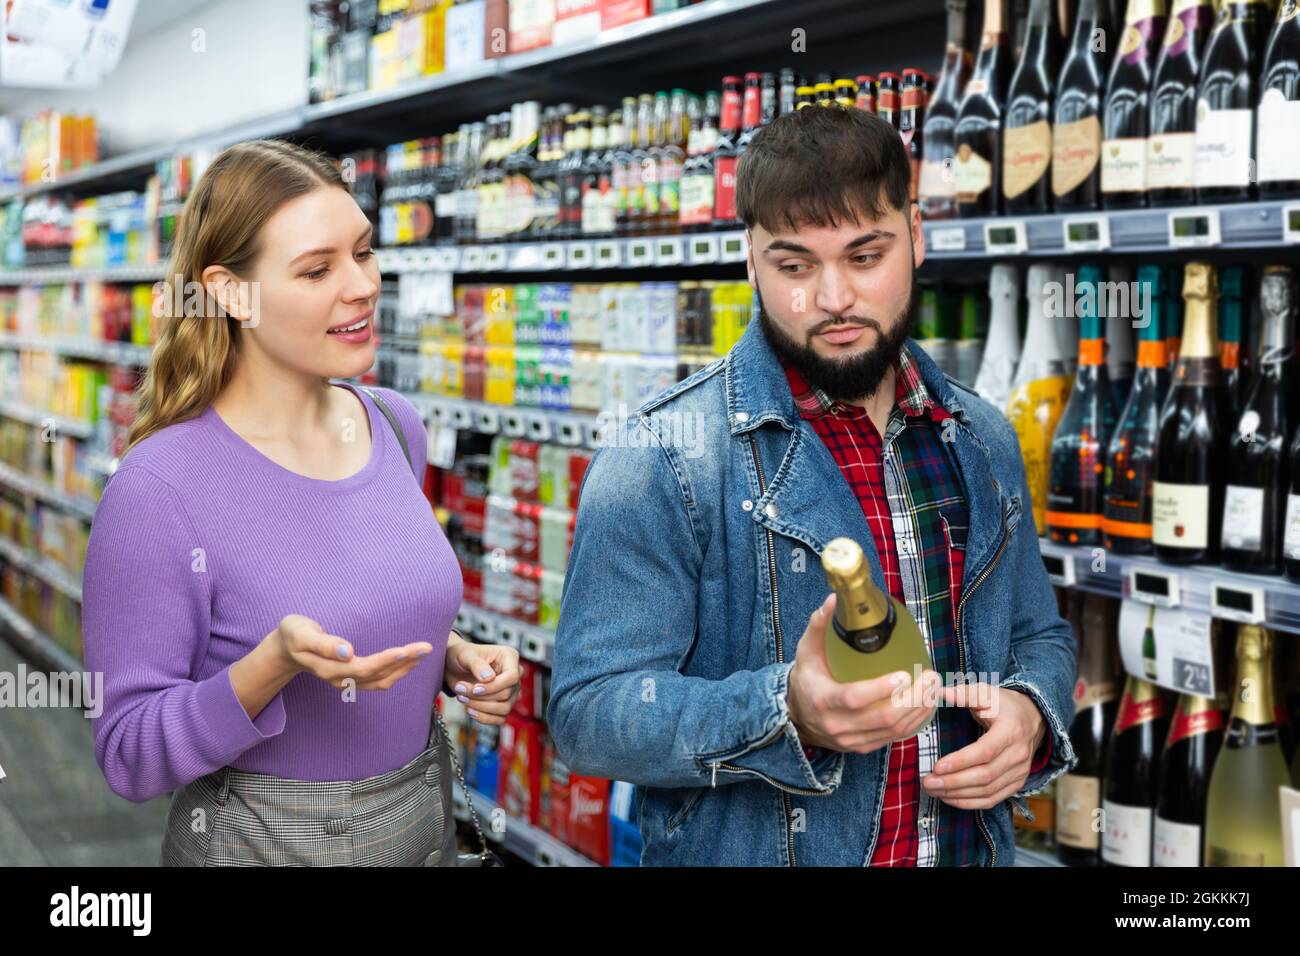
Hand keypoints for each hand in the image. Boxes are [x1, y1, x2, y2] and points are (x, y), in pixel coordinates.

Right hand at [273, 614, 432, 690]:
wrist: (286, 649)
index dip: (386, 660)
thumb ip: (324, 644)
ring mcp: (348, 681)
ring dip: (405, 669)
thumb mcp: (301, 634)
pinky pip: (380, 680)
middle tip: (426, 647)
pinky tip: (409, 660)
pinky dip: (397, 671)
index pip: (364, 668)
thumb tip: (348, 652)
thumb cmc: (294, 635)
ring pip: (382, 681)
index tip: (406, 650)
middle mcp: (342, 679)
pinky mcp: (353, 678)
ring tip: (424, 652)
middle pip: (378, 676)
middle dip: (404, 662)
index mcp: (330, 669)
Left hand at [443, 636, 520, 725]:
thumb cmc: (461, 656)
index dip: (494, 686)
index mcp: (509, 657)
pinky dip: (483, 718)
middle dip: (481, 697)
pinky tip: (469, 710)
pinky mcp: (503, 704)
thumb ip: (477, 665)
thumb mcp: (465, 655)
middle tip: (460, 689)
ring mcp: (510, 691)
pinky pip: (500, 719)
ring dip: (481, 707)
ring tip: (462, 698)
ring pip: (504, 708)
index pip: (512, 677)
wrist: (454, 667)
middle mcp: (514, 674)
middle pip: (506, 694)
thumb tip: (489, 678)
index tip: (475, 689)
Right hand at [787, 592, 942, 753]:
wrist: (797, 717)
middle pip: (883, 718)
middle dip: (913, 699)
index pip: (854, 698)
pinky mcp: (863, 747)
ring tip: (934, 687)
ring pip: (894, 730)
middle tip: (930, 676)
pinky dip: (915, 722)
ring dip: (920, 710)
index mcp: (823, 700)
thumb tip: (836, 599)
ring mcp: (852, 740)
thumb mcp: (806, 651)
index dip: (880, 689)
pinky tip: (926, 704)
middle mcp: (838, 725)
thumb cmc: (807, 678)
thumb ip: (820, 625)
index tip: (903, 674)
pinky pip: (894, 738)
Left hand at [922, 684, 1046, 809]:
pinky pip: (993, 799)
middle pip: (985, 776)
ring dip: (958, 794)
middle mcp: (1018, 754)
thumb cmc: (1004, 705)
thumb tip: (941, 692)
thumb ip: (964, 694)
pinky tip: (950, 798)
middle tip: (928, 782)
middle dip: (954, 782)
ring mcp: (1019, 771)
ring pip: (988, 791)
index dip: (961, 761)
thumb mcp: (987, 693)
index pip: (985, 752)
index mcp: (1011, 730)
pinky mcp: (1017, 783)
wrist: (1033, 718)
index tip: (937, 766)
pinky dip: (970, 803)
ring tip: (933, 790)